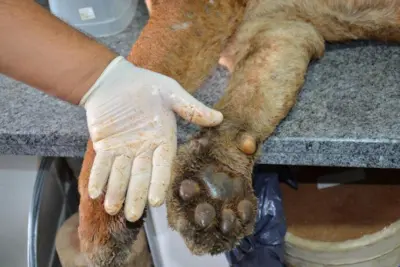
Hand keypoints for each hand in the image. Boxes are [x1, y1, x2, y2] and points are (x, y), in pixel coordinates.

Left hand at [80, 56, 222, 221]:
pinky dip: (98, 177)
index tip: (155, 201)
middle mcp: (144, 149)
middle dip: (135, 196)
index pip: (162, 165)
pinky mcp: (105, 146)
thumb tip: (219, 118)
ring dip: (115, 191)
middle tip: (133, 216)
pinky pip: (101, 164)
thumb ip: (191, 108)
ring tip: (112, 209)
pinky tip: (94, 193)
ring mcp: (123, 150)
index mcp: (162, 140)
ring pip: (119, 174)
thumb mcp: (171, 92)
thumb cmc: (146, 85)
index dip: (159, 183)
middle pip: (140, 176)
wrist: (115, 79)